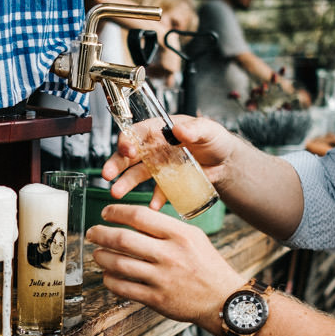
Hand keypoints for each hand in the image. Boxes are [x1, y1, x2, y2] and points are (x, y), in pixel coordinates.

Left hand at [86, 204, 244, 329]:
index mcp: (179, 234)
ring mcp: (161, 278)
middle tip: (92, 233)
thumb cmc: (207, 266)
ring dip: (101, 257)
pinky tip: (108, 275)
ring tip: (97, 254)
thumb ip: (166, 228)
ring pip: (119, 264)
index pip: (139, 216)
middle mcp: (169, 254)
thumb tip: (135, 219)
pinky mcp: (156, 299)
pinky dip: (110, 280)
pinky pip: (123, 288)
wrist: (223, 300)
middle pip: (123, 239)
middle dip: (100, 234)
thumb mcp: (194, 237)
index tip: (106, 213)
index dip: (117, 212)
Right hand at [102, 115, 237, 206]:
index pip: (138, 132)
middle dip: (116, 164)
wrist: (226, 162)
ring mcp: (158, 167)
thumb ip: (195, 129)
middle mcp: (154, 148)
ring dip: (126, 183)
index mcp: (160, 130)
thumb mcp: (208, 130)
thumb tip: (180, 129)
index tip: (127, 149)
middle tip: (108, 174)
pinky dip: (155, 200)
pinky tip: (154, 206)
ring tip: (117, 193)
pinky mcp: (167, 183)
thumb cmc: (214, 140)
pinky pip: (157, 192)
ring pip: (136, 175)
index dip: (128, 139)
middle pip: (129, 155)